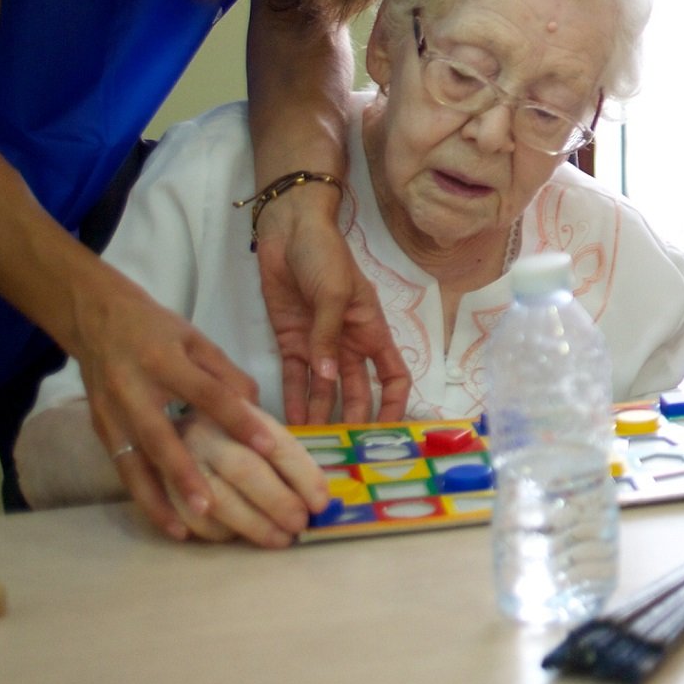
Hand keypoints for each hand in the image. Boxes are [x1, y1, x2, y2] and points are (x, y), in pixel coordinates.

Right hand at [65, 258, 271, 538]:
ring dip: (158, 498)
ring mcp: (111, 414)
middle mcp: (132, 391)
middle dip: (185, 474)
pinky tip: (165, 521)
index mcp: (164, 361)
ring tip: (185, 528)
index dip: (237, 419)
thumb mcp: (196, 339)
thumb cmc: (157, 330)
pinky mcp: (100, 429)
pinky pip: (122, 469)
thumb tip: (257, 411)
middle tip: (212, 505)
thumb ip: (226, 375)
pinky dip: (143, 497)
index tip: (267, 446)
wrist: (96, 320)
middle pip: (161, 437)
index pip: (206, 394)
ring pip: (134, 463)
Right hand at [157, 411, 330, 549]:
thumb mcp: (248, 418)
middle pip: (245, 470)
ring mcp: (171, 455)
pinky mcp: (144, 477)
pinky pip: (178, 513)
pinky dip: (207, 530)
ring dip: (249, 525)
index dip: (303, 475)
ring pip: (213, 498)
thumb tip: (317, 489)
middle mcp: (203, 431)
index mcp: (235, 410)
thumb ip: (277, 444)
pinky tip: (231, 539)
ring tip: (276, 540)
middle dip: (278, 503)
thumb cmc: (216, 423)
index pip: (277, 444)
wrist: (150, 411)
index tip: (321, 503)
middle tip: (299, 526)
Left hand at [255, 189, 405, 423]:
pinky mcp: (291, 342)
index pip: (393, 375)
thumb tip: (330, 379)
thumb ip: (330, 337)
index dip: (394, 403)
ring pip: (325, 390)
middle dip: (352, 419)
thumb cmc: (325, 256)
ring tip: (312, 444)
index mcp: (372, 330)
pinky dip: (294, 398)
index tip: (388, 432)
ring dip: (321, 414)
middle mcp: (348, 344)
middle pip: (357, 391)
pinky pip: (295, 378)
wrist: (288, 233)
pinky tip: (290, 422)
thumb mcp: (335, 293)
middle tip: (344, 449)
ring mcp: (319, 345)